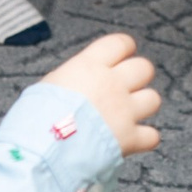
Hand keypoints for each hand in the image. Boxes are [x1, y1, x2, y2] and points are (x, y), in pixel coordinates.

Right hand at [42, 33, 162, 156]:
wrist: (44, 148)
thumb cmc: (37, 116)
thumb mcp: (50, 84)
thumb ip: (73, 78)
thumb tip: (78, 81)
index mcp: (90, 66)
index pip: (121, 43)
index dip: (124, 49)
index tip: (121, 56)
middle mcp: (113, 84)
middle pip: (144, 68)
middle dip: (138, 76)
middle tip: (125, 87)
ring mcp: (124, 111)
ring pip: (153, 99)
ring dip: (144, 106)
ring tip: (128, 114)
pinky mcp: (130, 138)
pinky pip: (152, 136)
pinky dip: (144, 139)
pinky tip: (132, 139)